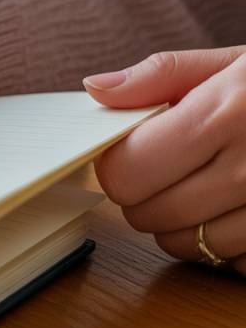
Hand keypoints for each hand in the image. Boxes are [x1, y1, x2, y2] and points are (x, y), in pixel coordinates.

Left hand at [85, 47, 245, 274]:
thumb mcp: (235, 62)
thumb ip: (160, 75)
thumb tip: (95, 89)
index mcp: (226, 113)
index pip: (126, 171)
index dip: (120, 166)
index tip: (134, 153)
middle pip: (148, 215)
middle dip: (145, 197)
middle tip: (169, 172)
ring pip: (188, 247)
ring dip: (183, 226)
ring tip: (208, 189)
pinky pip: (235, 265)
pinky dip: (229, 248)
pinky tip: (242, 212)